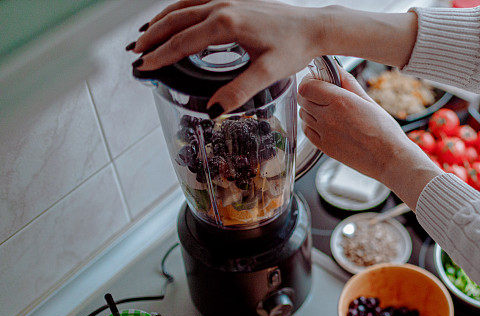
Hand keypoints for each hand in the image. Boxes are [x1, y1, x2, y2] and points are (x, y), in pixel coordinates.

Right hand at [129, 1, 418, 115]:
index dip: (161, 56)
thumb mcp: (269, 73)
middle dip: (153, 37)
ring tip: (145, 36)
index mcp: (226, 24)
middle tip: (135, 53)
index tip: (143, 67)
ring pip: (183, 6)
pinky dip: (179, 9)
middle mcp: (222, 6)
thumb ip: (240, 91)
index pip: (183, 42)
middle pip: (176, 20)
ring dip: (162, 21)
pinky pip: (196, 0)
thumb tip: (215, 110)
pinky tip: (175, 18)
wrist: (314, 26)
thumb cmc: (295, 47)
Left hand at [298, 69, 440, 208]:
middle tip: (323, 94)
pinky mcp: (325, 148)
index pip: (306, 86)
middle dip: (310, 93)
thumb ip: (348, 83)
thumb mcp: (368, 101)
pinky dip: (312, 126)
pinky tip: (326, 125)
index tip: (317, 80)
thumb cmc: (385, 131)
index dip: (309, 80)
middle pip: (302, 99)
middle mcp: (328, 117)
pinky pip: (307, 132)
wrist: (389, 159)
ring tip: (327, 111)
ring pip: (303, 115)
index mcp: (340, 102)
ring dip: (310, 109)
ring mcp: (325, 134)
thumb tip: (336, 69)